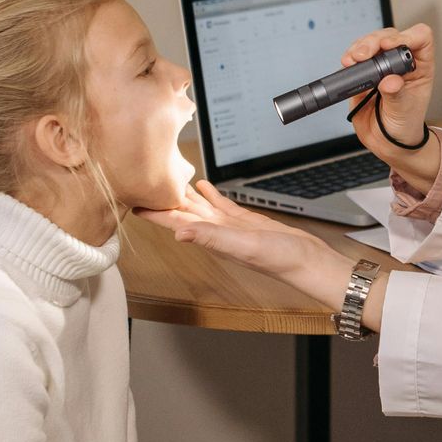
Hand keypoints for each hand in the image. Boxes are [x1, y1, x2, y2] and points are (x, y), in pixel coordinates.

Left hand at [136, 182, 340, 286]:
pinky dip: (209, 195)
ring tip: (168, 180)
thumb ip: (212, 238)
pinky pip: (221, 206)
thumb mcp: (243, 245)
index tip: (134, 202)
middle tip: (145, 184)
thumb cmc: (280, 259)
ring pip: (200, 208)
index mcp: (212, 238)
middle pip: (183, 213)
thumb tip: (178, 234)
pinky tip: (202, 185)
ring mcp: (230, 227)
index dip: (155, 213)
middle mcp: (217, 233)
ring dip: (183, 196)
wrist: (307, 260)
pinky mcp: (245, 221)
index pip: (176, 223)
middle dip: (164, 200)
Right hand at [341, 23, 433, 152]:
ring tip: (353, 60)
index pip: (420, 38)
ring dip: (360, 47)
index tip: (390, 46)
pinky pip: (356, 57)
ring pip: (371, 42)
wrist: (387, 141)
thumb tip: (389, 81)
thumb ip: (397, 95)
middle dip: (375, 41)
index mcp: (420, 66)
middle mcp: (401, 62)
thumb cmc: (405, 125)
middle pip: (390, 36)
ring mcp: (382, 65)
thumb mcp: (404, 111)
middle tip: (364, 55)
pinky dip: (350, 58)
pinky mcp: (364, 72)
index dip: (407, 36)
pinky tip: (348, 64)